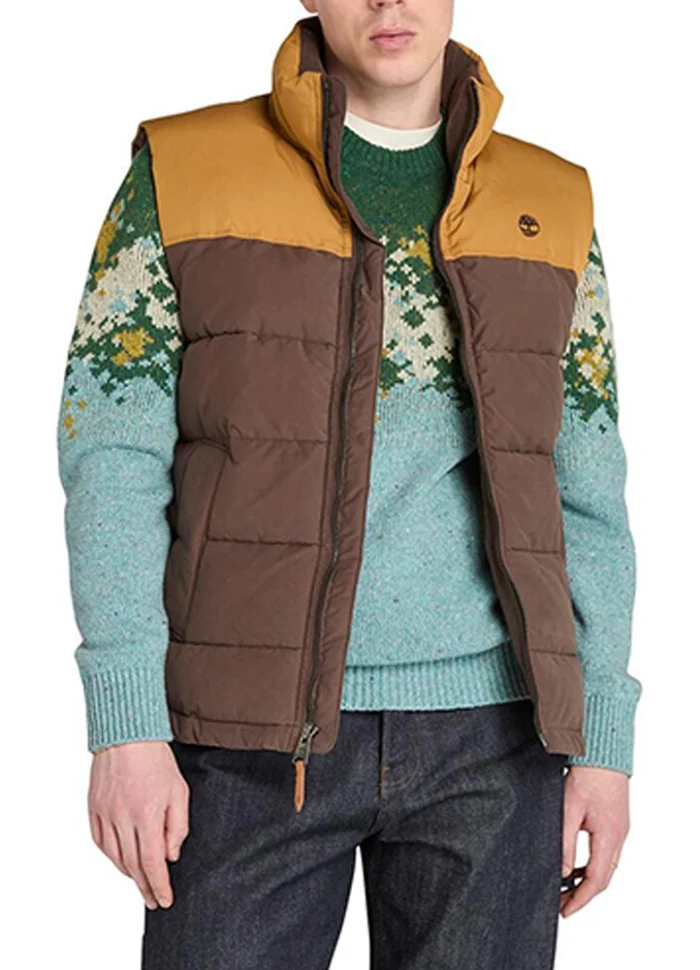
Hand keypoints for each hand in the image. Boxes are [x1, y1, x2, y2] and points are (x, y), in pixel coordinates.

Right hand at [87, 740, 189, 909]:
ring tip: (141, 882)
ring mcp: (104, 813)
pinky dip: (111, 856)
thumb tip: (170, 856)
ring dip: (128, 874)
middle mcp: (122, 818)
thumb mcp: (179, 791)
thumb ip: (178, 826)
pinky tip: (121, 860)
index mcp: (146, 814)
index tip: (164, 900)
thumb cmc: (156, 759)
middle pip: (132, 865)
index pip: (152, 862)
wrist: (127, 735)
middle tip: (153, 900)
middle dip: (145, 887)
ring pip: (114, 857)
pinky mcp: (93, 808)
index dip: (158, 885)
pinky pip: (100, 842)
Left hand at [560, 765, 629, 917]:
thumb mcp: (568, 811)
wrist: (602, 751)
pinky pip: (606, 852)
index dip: (580, 899)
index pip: (596, 881)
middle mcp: (619, 836)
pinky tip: (576, 863)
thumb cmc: (586, 776)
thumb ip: (565, 844)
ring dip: (587, 879)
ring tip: (566, 886)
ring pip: (606, 865)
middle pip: (603, 877)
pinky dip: (592, 864)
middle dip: (582, 893)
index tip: (565, 911)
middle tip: (562, 902)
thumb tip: (562, 872)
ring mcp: (620, 829)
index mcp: (609, 837)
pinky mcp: (616, 821)